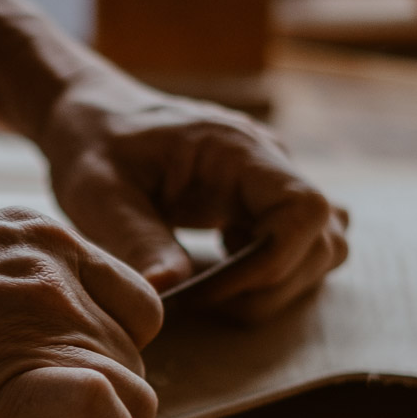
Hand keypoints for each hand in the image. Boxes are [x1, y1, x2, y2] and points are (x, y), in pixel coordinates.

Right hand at [0, 206, 161, 417]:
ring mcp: (45, 323)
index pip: (133, 306)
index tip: (59, 376)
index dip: (107, 352)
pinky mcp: (20, 380)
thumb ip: (5, 288)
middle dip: (97, 397)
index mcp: (44, 240)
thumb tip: (14, 341)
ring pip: (136, 395)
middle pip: (134, 358)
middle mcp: (59, 275)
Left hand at [38, 85, 349, 321]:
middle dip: (268, 286)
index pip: (304, 210)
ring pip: (322, 248)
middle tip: (198, 299)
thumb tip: (169, 291)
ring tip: (209, 286)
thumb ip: (135, 237)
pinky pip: (300, 245)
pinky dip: (271, 272)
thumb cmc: (93, 146)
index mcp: (236, 149)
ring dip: (275, 284)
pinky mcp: (263, 200)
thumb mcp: (97, 192)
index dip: (272, 264)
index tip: (209, 292)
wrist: (93, 118)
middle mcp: (269, 162)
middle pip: (323, 239)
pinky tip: (219, 269)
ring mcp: (272, 181)